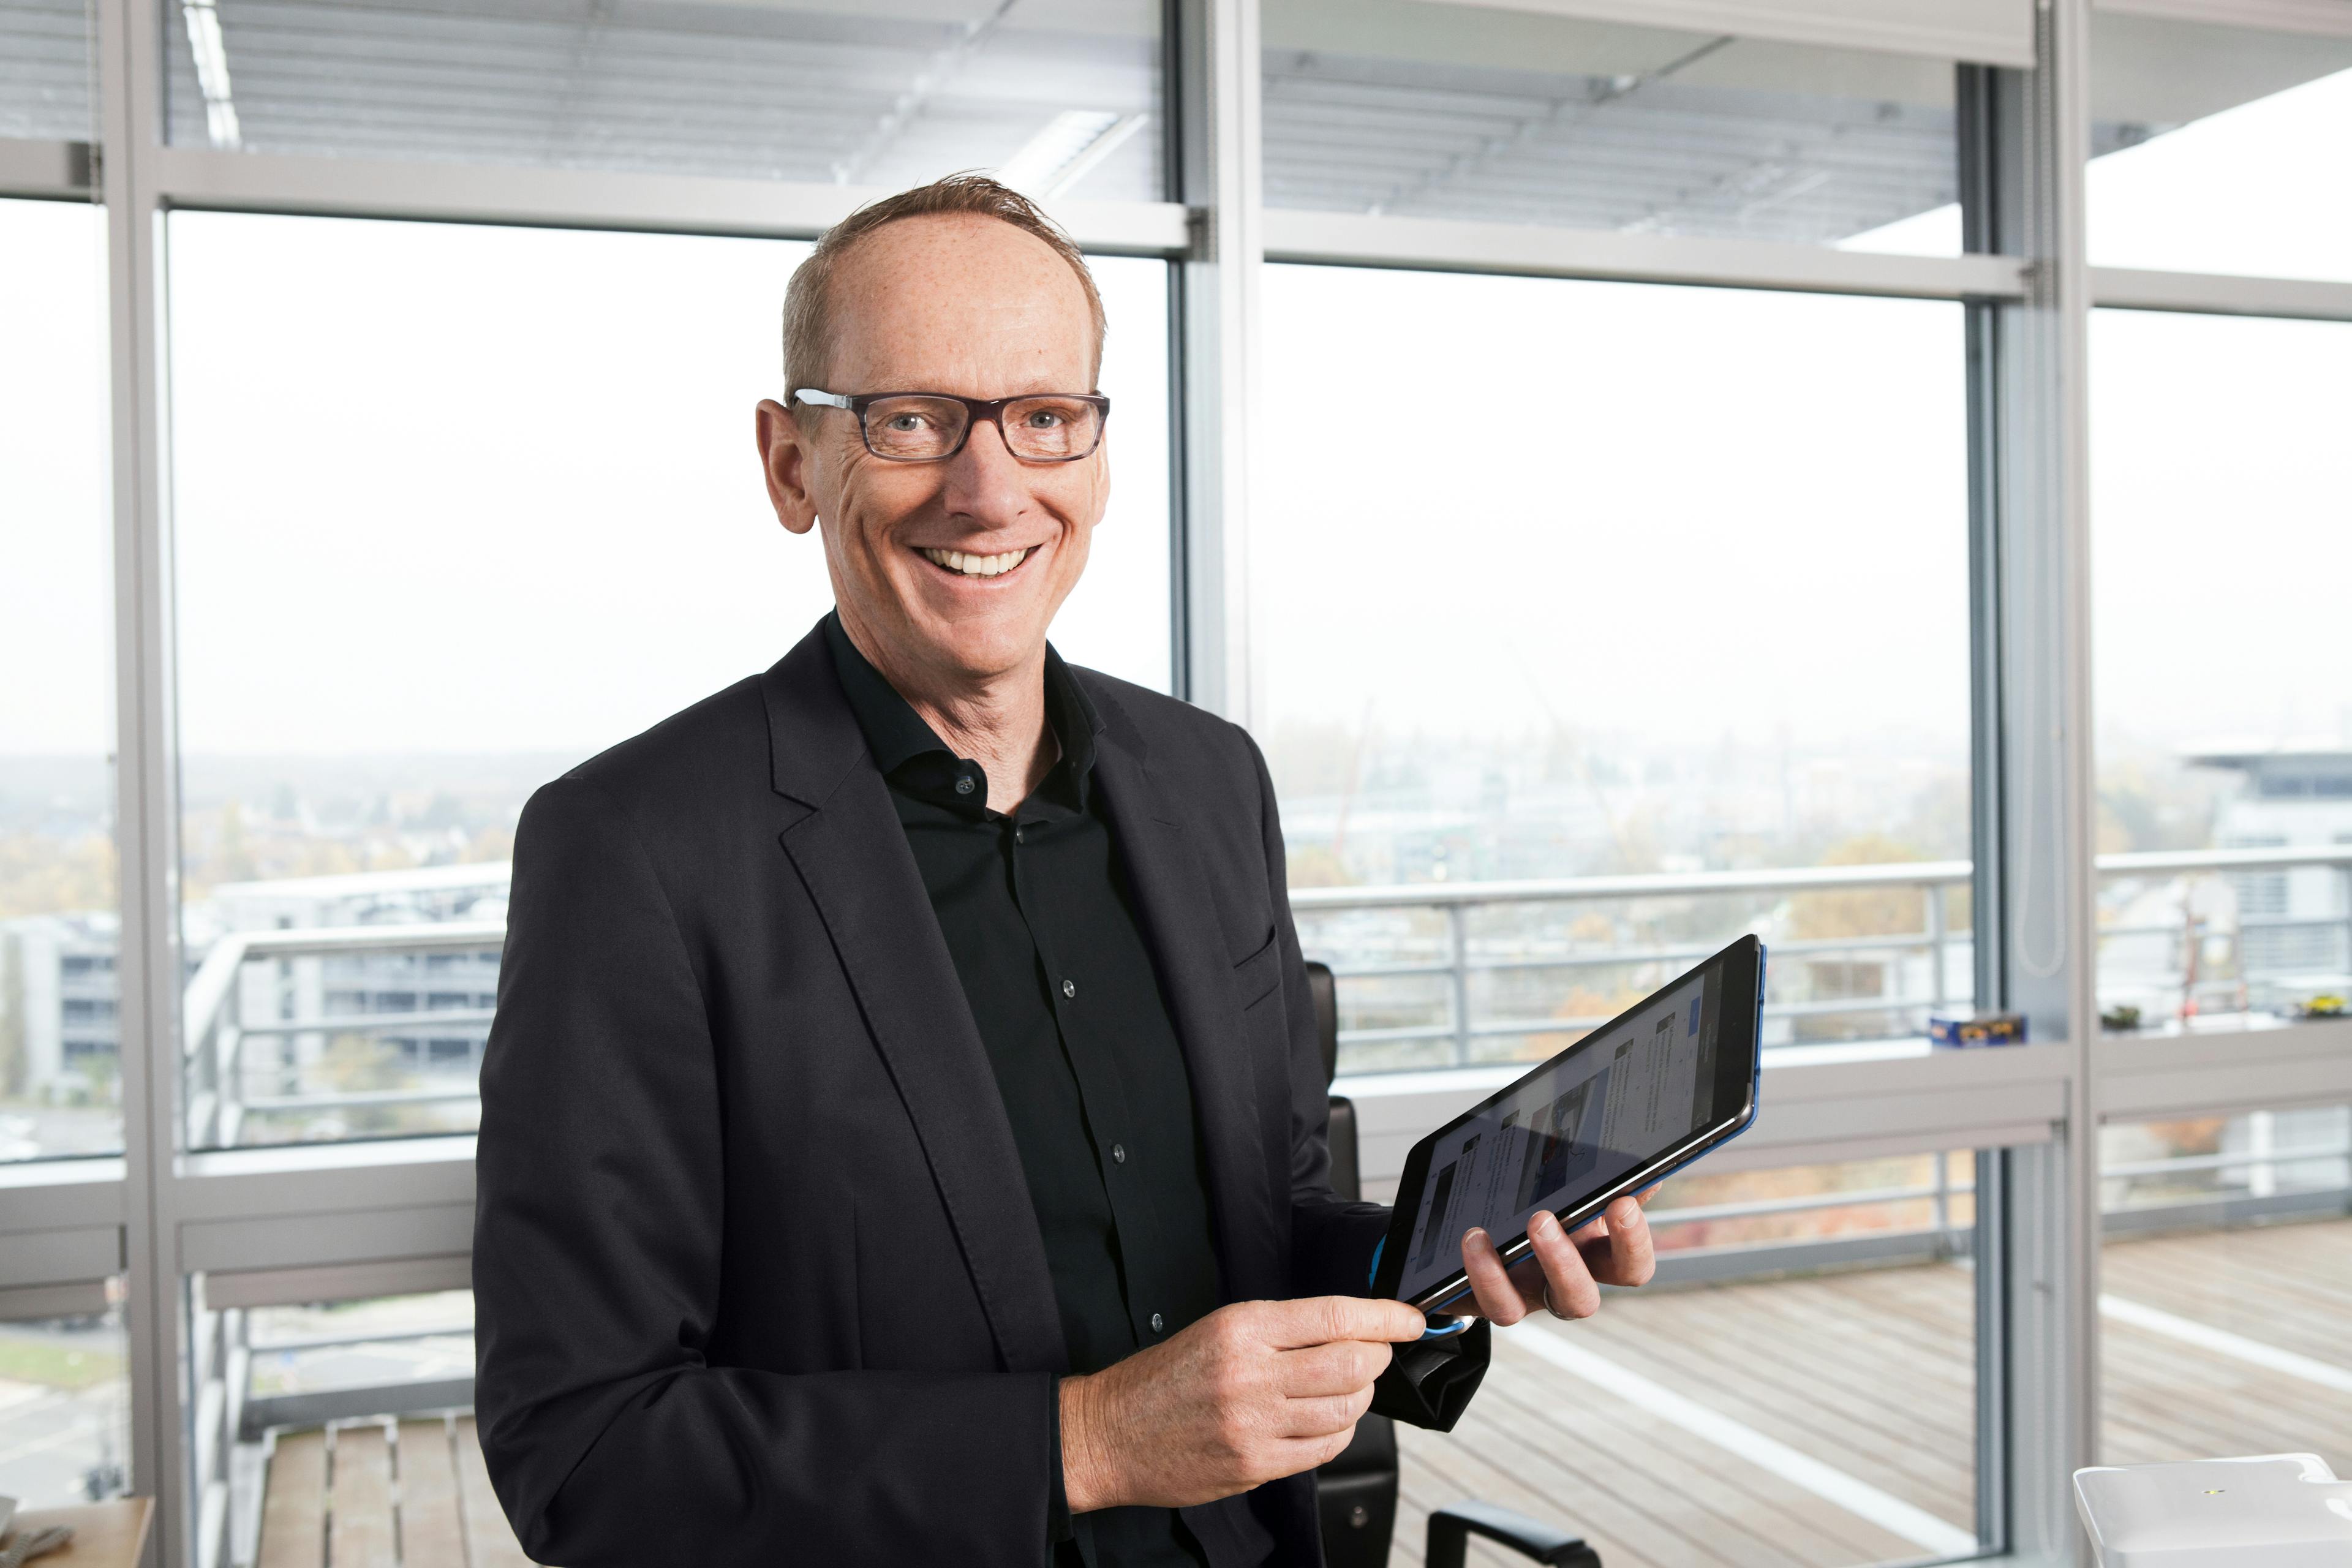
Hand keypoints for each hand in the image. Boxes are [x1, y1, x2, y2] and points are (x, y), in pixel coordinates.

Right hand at [1059, 1295, 1425, 1511]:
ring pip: (1346, 1408)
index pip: (1335, 1316)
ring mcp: (1255, 1425)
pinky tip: (1326, 1421)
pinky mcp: (1256, 1465)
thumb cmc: (1161, 1380)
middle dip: (1379, 1357)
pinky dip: (1339, 1432)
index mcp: (1241, 1328)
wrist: (1109, 1434)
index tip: (1409, 1319)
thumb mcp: (1216, 1330)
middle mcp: (1251, 1374)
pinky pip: (1325, 1449)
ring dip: (1361, 1396)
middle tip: (1379, 1353)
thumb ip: (1281, 1330)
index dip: (1385, 1317)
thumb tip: (1349, 1330)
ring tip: (1347, 1388)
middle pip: (1352, 1364)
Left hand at [1458, 1185, 1659, 1324]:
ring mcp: (1524, 1296)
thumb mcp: (1577, 1192)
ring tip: (1479, 1234)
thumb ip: (1608, 1181)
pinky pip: (1485, 1302)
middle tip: (1541, 1219)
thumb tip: (1644, 1169)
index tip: (1620, 1204)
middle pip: (1580, 1299)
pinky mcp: (1489, 1301)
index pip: (1631, 1264)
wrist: (1499, 1238)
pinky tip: (1469, 1241)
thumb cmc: (1550, 1208)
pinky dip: (1475, 1275)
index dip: (1632, 1242)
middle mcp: (1561, 1284)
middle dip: (1562, 1262)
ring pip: (1514, 1310)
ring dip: (1498, 1274)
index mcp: (1594, 1254)